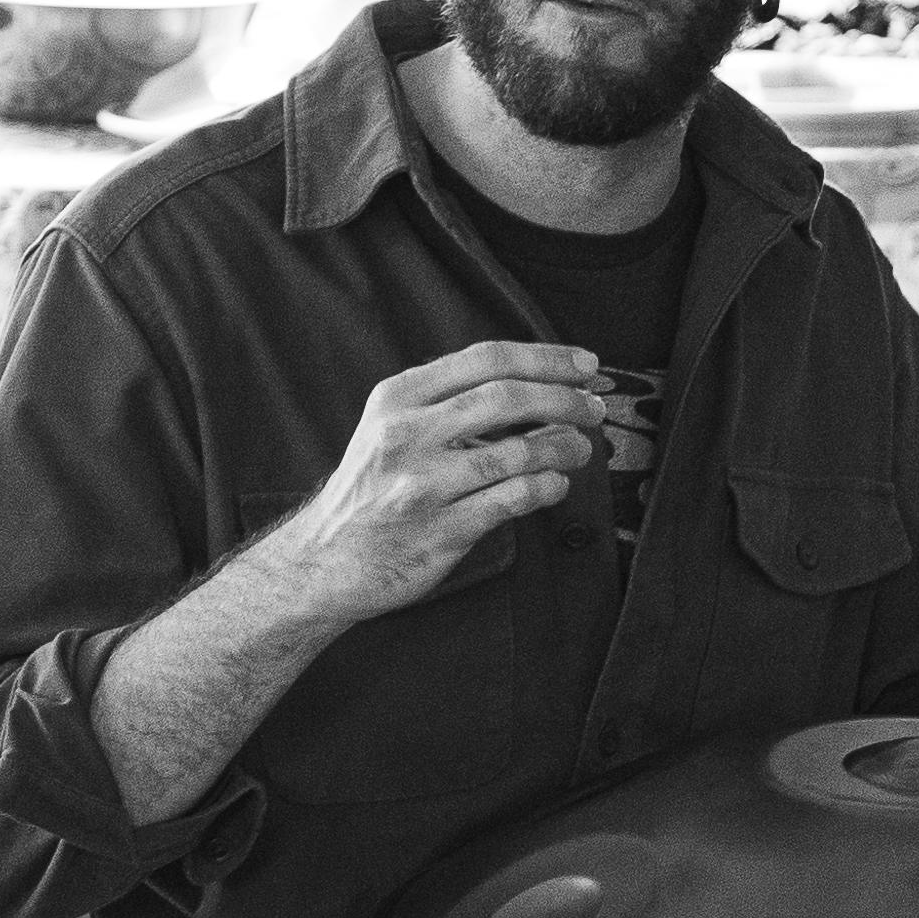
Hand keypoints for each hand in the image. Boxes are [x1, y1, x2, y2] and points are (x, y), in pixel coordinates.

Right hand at [245, 342, 606, 626]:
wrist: (325, 559)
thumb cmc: (371, 487)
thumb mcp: (390, 424)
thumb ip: (448, 398)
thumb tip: (535, 379)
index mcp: (397, 398)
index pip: (485, 359)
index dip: (546, 357)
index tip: (585, 364)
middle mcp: (405, 436)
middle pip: (506, 398)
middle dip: (564, 398)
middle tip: (593, 408)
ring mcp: (422, 486)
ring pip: (516, 452)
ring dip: (564, 446)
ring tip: (580, 449)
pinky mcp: (440, 531)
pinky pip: (511, 501)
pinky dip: (546, 488)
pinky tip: (555, 485)